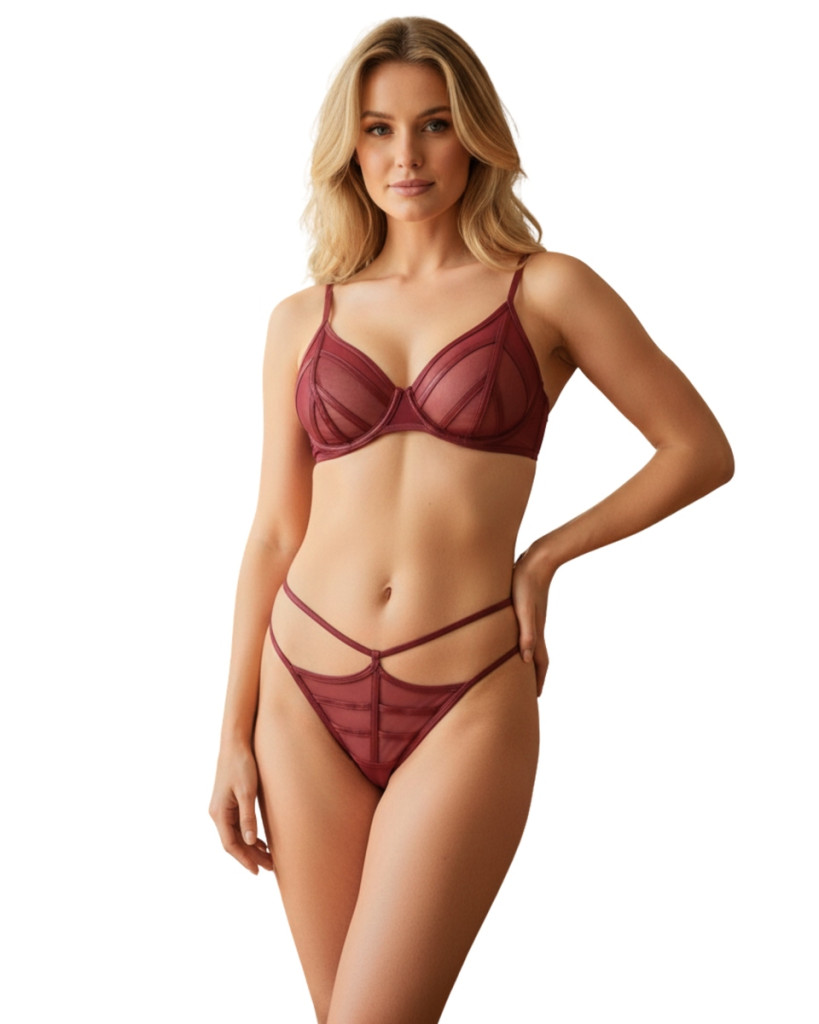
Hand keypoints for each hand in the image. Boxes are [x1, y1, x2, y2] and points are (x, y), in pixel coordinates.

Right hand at [209, 743, 273, 873]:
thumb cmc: (241, 766)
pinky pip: (237, 826)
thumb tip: (250, 841)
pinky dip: (249, 836)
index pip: (230, 844)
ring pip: (236, 835)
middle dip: (251, 856)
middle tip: (270, 868)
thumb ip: (248, 817)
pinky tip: (261, 841)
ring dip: (251, 848)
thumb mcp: (247, 792)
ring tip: (269, 859)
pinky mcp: (228, 803)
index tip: (258, 871)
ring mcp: (222, 809)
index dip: (244, 859)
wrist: (235, 744)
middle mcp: (218, 814)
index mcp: (220, 813)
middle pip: (234, 842)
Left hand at [511, 544, 553, 695]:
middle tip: (530, 691)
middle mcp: (536, 628)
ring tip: (521, 670)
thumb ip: (526, 634)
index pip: (538, 663)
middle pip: (536, 657)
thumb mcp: (523, 610)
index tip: (536, 697)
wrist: (538, 559)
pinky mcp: (527, 609)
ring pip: (531, 645)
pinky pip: (527, 632)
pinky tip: (516, 640)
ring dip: (529, 660)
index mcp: (535, 632)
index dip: (537, 680)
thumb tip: (524, 660)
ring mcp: (533, 619)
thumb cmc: (526, 584)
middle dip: (533, 675)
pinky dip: (523, 642)